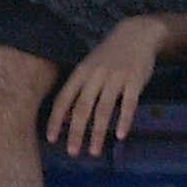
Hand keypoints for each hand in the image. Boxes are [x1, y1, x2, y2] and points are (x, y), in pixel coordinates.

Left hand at [43, 15, 170, 156]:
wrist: (136, 34)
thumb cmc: (108, 56)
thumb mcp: (88, 68)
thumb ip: (77, 91)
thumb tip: (63, 118)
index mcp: (80, 73)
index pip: (63, 99)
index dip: (55, 119)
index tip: (51, 139)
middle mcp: (95, 76)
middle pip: (82, 107)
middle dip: (75, 132)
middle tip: (72, 152)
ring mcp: (115, 78)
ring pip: (104, 109)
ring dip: (98, 132)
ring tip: (94, 151)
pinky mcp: (134, 80)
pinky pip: (129, 104)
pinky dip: (124, 120)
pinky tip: (121, 136)